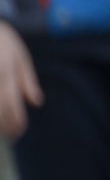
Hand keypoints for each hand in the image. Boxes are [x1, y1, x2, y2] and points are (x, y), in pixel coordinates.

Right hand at [0, 23, 41, 138]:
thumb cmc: (4, 43)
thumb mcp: (21, 57)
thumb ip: (28, 81)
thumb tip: (36, 103)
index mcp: (6, 73)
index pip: (10, 104)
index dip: (15, 122)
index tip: (20, 132)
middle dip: (4, 127)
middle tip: (13, 136)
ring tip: (4, 132)